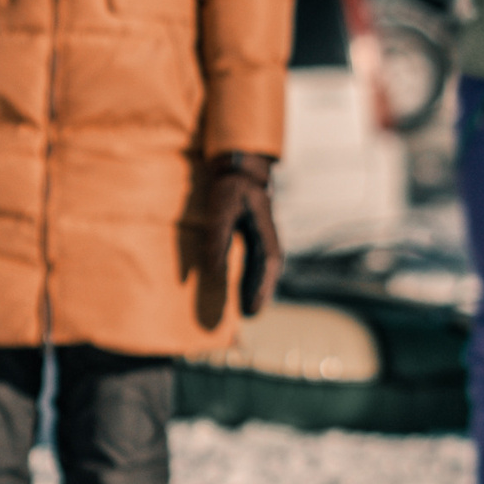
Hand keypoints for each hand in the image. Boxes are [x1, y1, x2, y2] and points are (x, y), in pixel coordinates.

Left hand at [199, 153, 282, 319]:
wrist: (239, 168)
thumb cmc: (230, 188)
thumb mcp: (221, 211)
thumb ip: (217, 240)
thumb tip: (214, 272)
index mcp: (265, 232)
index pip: (267, 266)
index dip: (260, 288)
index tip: (252, 308)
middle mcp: (269, 237)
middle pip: (268, 272)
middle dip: (260, 293)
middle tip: (250, 315)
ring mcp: (265, 237)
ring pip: (265, 268)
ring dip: (258, 287)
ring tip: (248, 309)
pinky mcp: (257, 237)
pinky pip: (258, 262)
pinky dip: (254, 277)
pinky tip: (244, 288)